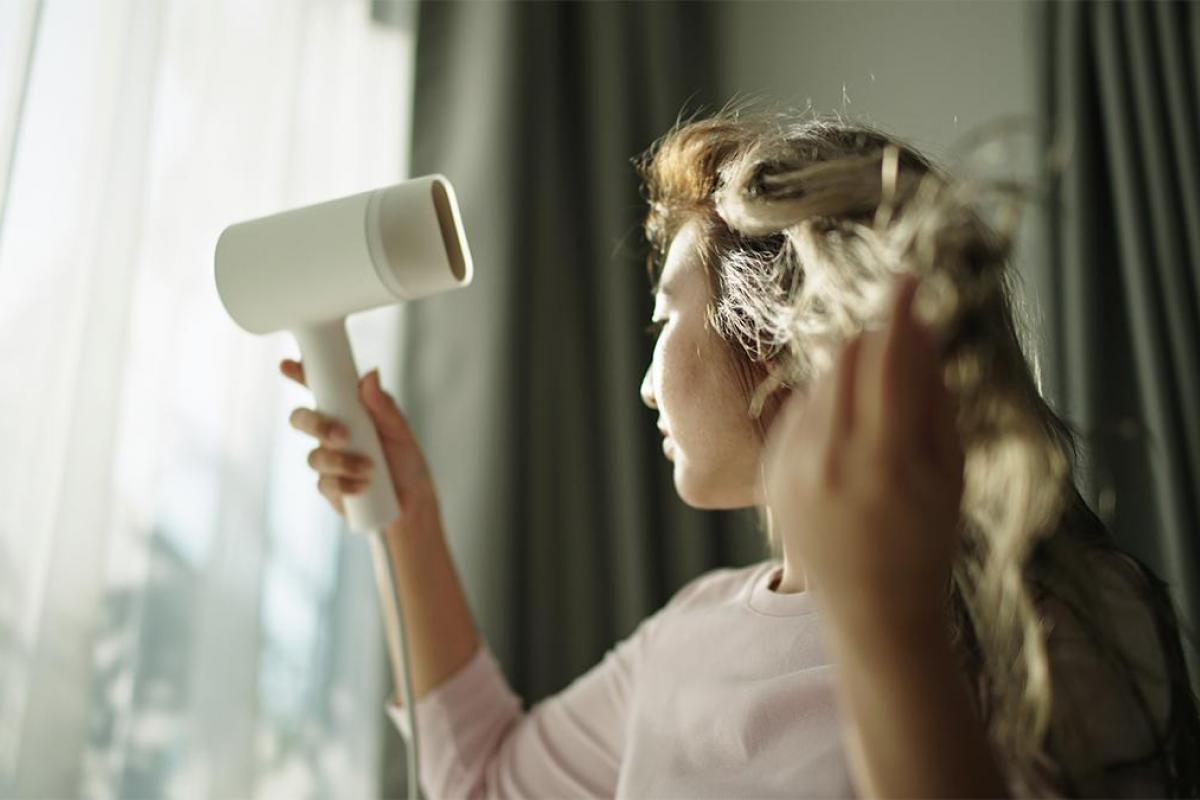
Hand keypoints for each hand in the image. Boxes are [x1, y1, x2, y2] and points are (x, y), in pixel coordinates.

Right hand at [281, 360, 440, 530]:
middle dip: (316, 425)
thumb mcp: (399, 431)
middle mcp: (330, 432)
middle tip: (342, 436)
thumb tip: (371, 374)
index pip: (319, 389)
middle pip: (301, 419)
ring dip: (341, 462)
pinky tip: (363, 486)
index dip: (300, 375)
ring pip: (314, 456)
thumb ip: (383, 406)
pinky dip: (345, 484)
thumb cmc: (405, 459)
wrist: (412, 500)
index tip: (288, 366)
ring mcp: (327, 460)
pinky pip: (324, 483)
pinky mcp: (329, 487)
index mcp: (346, 412)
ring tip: (370, 468)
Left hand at [763, 276, 963, 619]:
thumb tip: (921, 329)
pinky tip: (847, 440)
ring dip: (850, 375)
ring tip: (878, 414)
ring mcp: (794, 467)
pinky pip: (796, 414)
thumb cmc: (926, 540)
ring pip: (818, 383)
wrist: (872, 609)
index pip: (888, 358)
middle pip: (845, 359)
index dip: (897, 311)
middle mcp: (831, 457)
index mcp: (887, 457)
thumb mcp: (949, 470)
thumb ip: (933, 397)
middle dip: (873, 341)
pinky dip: (823, 408)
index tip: (905, 279)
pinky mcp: (771, 475)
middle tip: (898, 347)